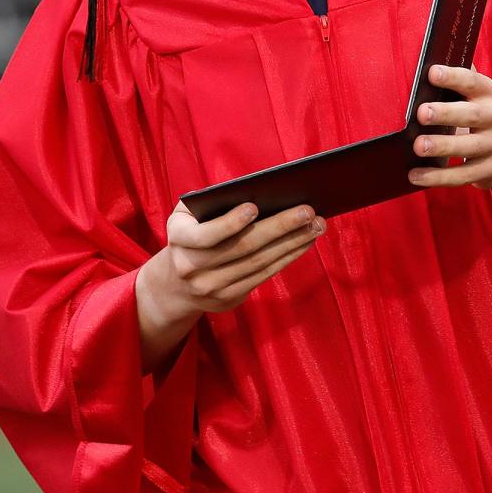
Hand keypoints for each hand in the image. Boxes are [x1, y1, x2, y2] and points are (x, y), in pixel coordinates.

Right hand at [136, 200, 325, 370]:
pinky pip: (264, 276)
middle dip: (279, 227)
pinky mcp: (229, 299)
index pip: (206, 235)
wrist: (175, 283)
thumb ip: (212, 204)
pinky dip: (287, 257)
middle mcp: (191, 268)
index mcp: (179, 239)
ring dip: (292, 243)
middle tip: (307, 211)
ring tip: (316, 224)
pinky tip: (305, 241)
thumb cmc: (191, 233)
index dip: (230, 222)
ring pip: (259, 263)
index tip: (254, 206)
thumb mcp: (188, 215)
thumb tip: (258, 193)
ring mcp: (211, 288)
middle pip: (243, 248)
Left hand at [408, 65, 491, 221]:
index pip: (473, 82)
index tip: (432, 73)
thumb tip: (430, 58)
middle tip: (421, 113)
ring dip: (442, 146)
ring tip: (418, 146)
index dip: (453, 77)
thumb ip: (458, 80)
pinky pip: (461, 175)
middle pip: (472, 115)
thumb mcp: (475, 96)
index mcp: (488, 94)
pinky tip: (415, 175)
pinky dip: (437, 177)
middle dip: (446, 113)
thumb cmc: (479, 117)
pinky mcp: (488, 171)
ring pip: (468, 147)